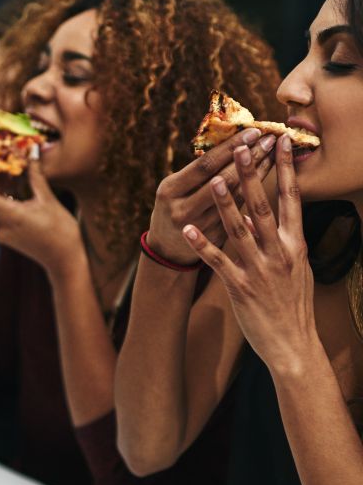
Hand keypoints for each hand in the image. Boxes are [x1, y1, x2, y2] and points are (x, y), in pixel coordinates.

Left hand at [0, 148, 81, 274]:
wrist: (65, 261)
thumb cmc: (61, 231)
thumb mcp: (48, 199)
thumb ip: (35, 174)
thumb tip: (32, 149)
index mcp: (9, 215)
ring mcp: (0, 232)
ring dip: (2, 183)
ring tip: (11, 163)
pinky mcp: (4, 235)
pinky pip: (1, 210)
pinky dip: (7, 196)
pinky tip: (18, 183)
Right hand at [146, 128, 275, 265]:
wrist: (168, 250)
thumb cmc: (174, 208)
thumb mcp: (174, 189)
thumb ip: (198, 173)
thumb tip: (233, 142)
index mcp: (170, 190)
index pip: (205, 165)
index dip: (230, 148)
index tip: (253, 132)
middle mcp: (183, 209)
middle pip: (223, 179)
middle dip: (249, 157)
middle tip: (270, 139)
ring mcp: (200, 226)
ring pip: (236, 196)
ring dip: (258, 173)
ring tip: (273, 154)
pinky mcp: (215, 238)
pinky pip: (241, 212)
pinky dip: (255, 193)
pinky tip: (270, 180)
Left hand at [181, 136, 316, 375]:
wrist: (293, 343)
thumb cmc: (292, 302)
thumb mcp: (295, 266)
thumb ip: (281, 238)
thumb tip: (263, 212)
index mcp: (296, 244)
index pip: (292, 199)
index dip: (286, 169)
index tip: (282, 142)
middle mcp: (280, 253)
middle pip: (264, 206)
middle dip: (251, 176)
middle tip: (242, 147)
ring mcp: (260, 270)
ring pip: (240, 231)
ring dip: (224, 204)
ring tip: (212, 180)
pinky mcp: (241, 287)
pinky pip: (218, 263)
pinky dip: (203, 246)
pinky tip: (188, 231)